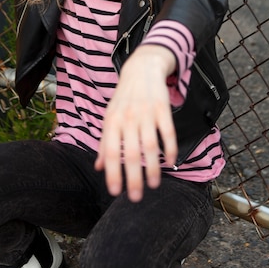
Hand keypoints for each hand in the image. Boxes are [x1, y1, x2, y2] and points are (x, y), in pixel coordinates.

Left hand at [95, 45, 177, 201]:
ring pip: (149, 146)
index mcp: (111, 122)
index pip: (110, 152)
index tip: (115, 192)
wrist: (141, 69)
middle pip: (129, 153)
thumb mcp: (109, 117)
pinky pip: (167, 133)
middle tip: (136, 198)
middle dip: (133, 178)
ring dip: (152, 168)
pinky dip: (170, 149)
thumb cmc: (123, 98)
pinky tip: (170, 162)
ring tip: (154, 184)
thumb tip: (99, 168)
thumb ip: (104, 143)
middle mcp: (127, 118)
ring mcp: (145, 113)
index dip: (112, 173)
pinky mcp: (162, 109)